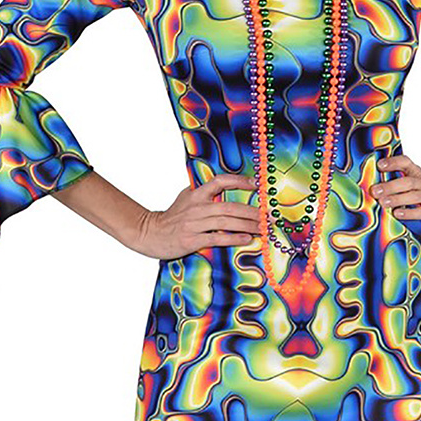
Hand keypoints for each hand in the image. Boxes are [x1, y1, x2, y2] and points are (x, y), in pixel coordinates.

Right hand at [136, 173, 260, 258]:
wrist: (150, 233)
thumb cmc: (171, 217)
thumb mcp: (185, 199)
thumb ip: (203, 193)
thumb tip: (223, 187)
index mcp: (196, 194)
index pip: (220, 181)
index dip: (239, 181)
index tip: (257, 184)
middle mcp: (197, 207)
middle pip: (230, 206)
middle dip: (253, 212)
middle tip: (270, 216)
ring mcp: (194, 224)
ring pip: (226, 222)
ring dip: (248, 225)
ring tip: (264, 228)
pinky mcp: (191, 239)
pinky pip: (217, 238)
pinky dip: (233, 238)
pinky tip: (247, 238)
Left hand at [374, 154, 420, 229]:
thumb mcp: (412, 186)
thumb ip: (395, 184)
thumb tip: (370, 187)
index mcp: (416, 174)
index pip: (406, 162)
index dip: (393, 162)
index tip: (379, 165)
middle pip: (408, 181)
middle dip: (390, 186)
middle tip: (375, 191)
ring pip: (415, 195)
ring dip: (398, 198)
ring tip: (383, 202)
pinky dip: (409, 213)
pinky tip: (397, 214)